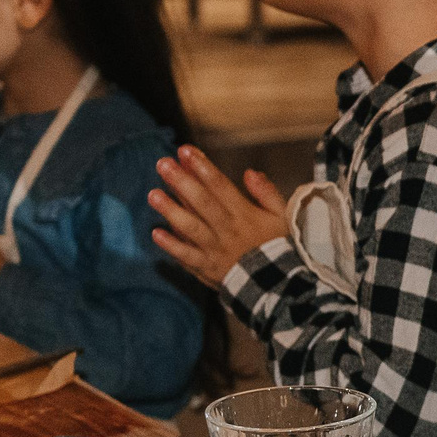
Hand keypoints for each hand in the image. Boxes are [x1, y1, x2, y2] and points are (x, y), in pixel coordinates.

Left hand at [148, 146, 288, 288]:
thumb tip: (250, 173)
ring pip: (191, 228)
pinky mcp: (207, 268)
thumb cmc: (279, 247)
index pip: (221, 186)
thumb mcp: (282, 217)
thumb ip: (267, 194)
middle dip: (182, 182)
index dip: (202, 167)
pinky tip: (156, 233)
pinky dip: (172, 246)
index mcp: (245, 215)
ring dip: (171, 210)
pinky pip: (187, 257)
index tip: (185, 150)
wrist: (279, 286)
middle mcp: (227, 230)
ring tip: (153, 194)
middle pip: (202, 202)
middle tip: (163, 164)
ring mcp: (215, 250)